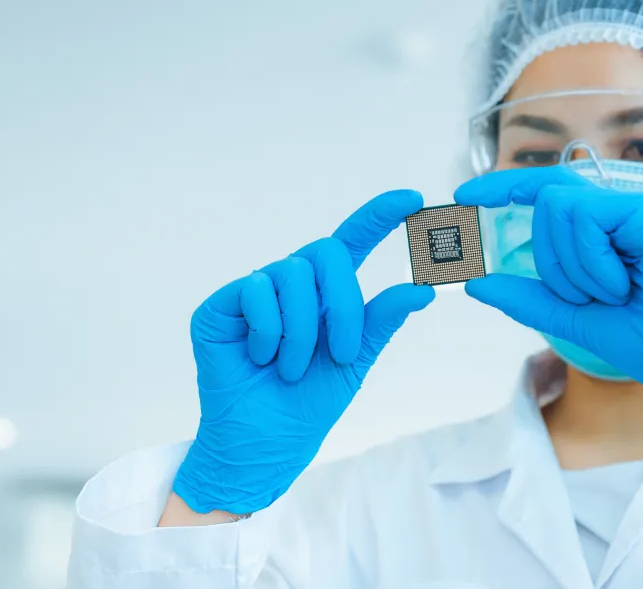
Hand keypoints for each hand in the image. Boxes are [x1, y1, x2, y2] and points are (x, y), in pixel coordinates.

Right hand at [172, 190, 434, 514]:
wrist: (266, 444)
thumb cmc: (308, 403)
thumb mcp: (355, 361)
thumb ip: (381, 321)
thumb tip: (422, 289)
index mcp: (326, 293)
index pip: (353, 239)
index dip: (380, 215)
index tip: (413, 198)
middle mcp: (291, 284)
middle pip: (326, 251)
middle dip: (343, 304)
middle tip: (342, 352)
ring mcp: (254, 291)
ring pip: (292, 272)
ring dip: (302, 330)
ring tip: (291, 369)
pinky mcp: (221, 305)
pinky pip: (255, 290)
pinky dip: (268, 331)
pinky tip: (260, 359)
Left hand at [455, 167, 642, 455]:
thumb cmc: (642, 338)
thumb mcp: (569, 316)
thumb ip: (527, 297)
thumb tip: (476, 283)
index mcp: (608, 225)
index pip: (548, 190)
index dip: (504, 187)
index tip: (464, 197)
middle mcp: (626, 207)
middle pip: (549, 201)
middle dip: (551, 259)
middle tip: (586, 296)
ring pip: (563, 207)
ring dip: (573, 266)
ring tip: (611, 293)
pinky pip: (592, 218)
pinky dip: (592, 261)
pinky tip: (621, 285)